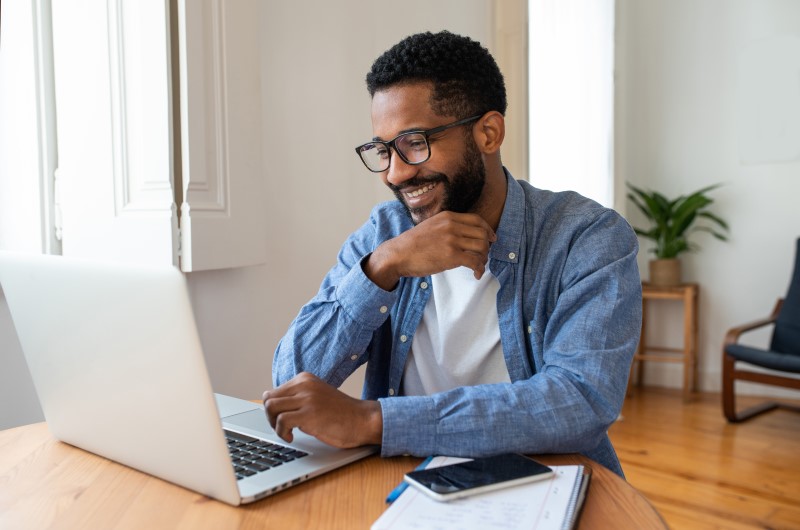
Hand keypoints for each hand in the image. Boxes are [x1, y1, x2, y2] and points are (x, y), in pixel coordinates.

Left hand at [262, 372, 381, 447]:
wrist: (363, 420)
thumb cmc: (341, 414)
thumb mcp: (317, 397)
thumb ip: (298, 398)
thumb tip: (272, 407)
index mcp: (305, 379)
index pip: (273, 392)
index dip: (273, 410)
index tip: (282, 421)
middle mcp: (304, 385)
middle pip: (269, 399)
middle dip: (270, 417)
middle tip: (283, 428)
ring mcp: (307, 398)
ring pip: (271, 408)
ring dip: (274, 425)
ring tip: (287, 432)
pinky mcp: (309, 414)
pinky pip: (281, 421)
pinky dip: (282, 433)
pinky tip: (292, 437)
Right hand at [365, 211, 496, 289]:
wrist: (398, 254)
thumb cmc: (412, 244)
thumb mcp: (431, 226)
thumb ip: (447, 226)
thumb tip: (463, 235)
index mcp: (448, 217)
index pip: (477, 220)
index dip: (488, 230)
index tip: (491, 238)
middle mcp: (452, 226)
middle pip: (482, 234)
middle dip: (487, 247)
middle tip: (483, 256)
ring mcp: (452, 240)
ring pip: (481, 247)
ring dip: (484, 259)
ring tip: (478, 266)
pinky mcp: (452, 256)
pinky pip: (475, 261)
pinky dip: (480, 269)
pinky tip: (476, 274)